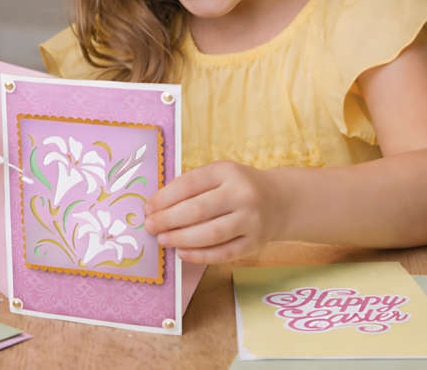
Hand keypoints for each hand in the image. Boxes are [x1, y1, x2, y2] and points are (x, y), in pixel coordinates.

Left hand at [143, 160, 287, 263]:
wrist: (280, 200)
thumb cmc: (238, 186)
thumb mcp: (219, 174)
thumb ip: (192, 186)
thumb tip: (156, 207)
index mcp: (227, 172)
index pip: (189, 184)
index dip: (164, 198)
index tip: (147, 208)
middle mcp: (242, 194)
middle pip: (197, 210)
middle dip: (168, 220)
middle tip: (150, 226)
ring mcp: (251, 220)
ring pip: (210, 234)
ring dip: (181, 239)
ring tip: (163, 240)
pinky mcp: (255, 242)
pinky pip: (224, 253)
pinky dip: (200, 255)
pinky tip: (182, 253)